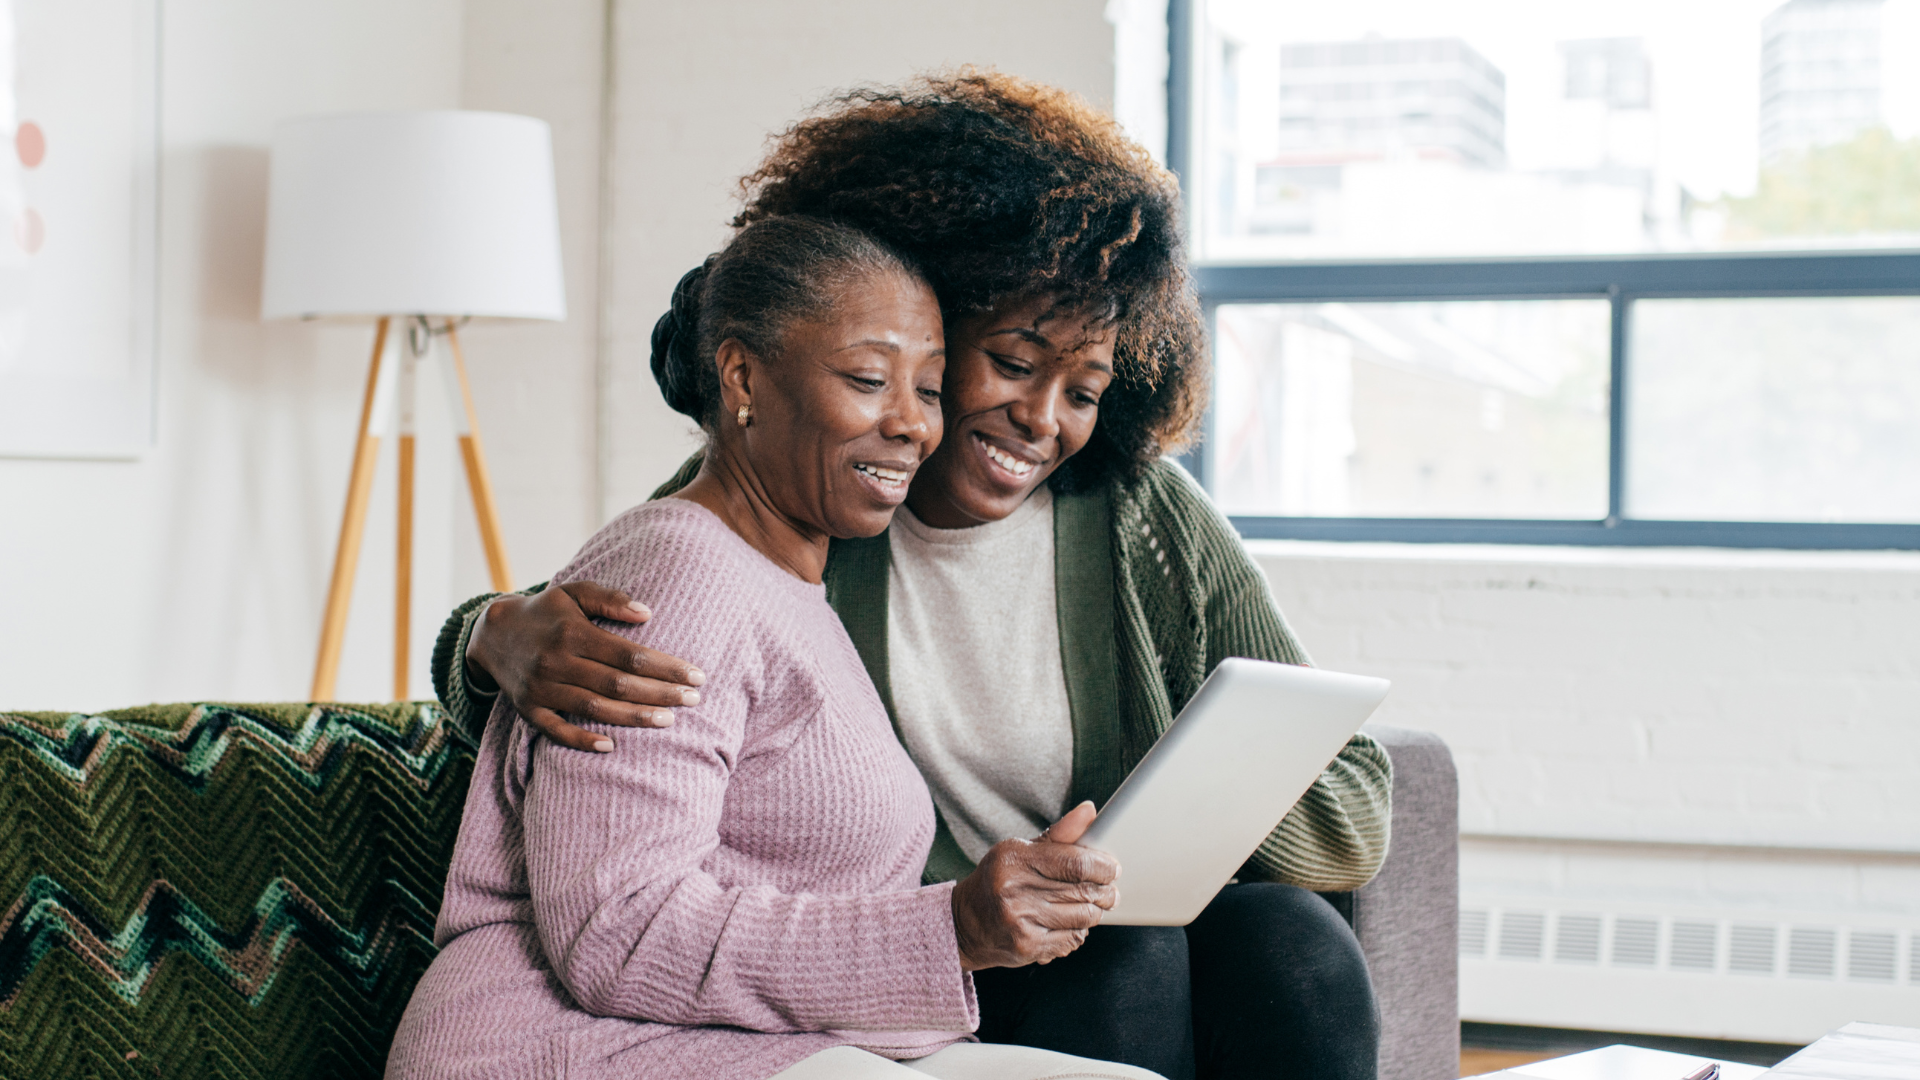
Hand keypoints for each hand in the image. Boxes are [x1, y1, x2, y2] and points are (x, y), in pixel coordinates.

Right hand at [465, 582, 705, 752]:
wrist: (493, 632)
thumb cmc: (546, 611)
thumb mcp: (574, 592)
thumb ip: (610, 599)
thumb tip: (648, 613)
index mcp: (572, 632)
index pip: (629, 654)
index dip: (666, 667)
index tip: (696, 675)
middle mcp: (556, 661)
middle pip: (617, 684)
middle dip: (659, 693)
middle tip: (694, 700)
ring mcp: (541, 688)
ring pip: (594, 708)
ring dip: (633, 717)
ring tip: (668, 721)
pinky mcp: (528, 709)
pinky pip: (556, 730)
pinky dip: (582, 740)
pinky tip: (611, 746)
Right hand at [950, 801, 1118, 970]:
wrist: (965, 923)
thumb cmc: (999, 881)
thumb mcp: (1021, 851)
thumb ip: (1060, 834)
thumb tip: (1090, 810)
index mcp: (1014, 859)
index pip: (1074, 863)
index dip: (1102, 866)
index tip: (1112, 868)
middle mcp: (1014, 890)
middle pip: (1083, 891)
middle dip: (1105, 891)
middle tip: (1109, 891)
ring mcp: (1020, 921)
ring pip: (1083, 917)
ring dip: (1094, 912)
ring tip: (1089, 906)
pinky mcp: (1027, 946)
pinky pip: (1072, 939)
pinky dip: (1079, 932)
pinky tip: (1069, 924)